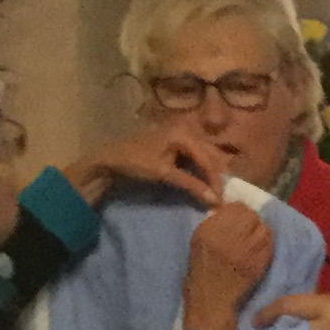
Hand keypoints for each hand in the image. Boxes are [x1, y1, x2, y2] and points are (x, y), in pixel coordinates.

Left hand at [65, 129, 226, 206]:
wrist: (109, 157)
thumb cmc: (135, 162)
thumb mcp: (164, 174)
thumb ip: (191, 185)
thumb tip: (215, 200)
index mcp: (183, 133)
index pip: (208, 160)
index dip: (216, 181)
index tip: (221, 200)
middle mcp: (184, 129)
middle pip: (209, 154)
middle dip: (216, 176)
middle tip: (221, 195)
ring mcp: (178, 133)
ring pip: (203, 154)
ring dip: (209, 172)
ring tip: (213, 189)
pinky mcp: (173, 140)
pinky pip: (193, 153)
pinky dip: (199, 167)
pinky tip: (201, 179)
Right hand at [180, 204, 272, 329]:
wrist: (211, 299)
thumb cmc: (201, 269)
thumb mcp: (198, 239)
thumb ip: (213, 222)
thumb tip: (228, 209)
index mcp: (211, 231)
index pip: (236, 208)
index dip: (239, 210)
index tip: (237, 216)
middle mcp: (229, 239)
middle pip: (252, 217)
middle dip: (250, 219)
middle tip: (247, 226)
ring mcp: (247, 252)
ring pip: (264, 230)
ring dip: (260, 231)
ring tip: (254, 237)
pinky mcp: (258, 264)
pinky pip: (269, 245)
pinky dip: (266, 243)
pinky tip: (259, 247)